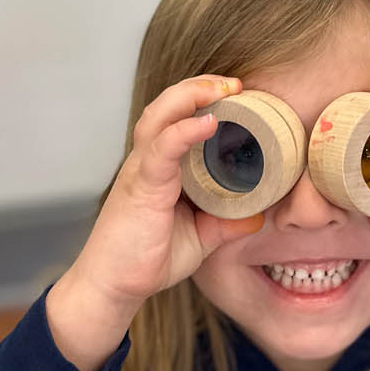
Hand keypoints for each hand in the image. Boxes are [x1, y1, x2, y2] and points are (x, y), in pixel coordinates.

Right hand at [64, 74, 263, 318]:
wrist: (112, 287)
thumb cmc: (146, 259)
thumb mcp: (199, 239)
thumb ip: (225, 224)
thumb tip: (257, 215)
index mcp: (162, 167)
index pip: (180, 118)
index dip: (205, 99)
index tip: (239, 93)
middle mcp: (149, 161)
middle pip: (168, 106)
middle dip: (201, 86)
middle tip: (236, 83)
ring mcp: (142, 171)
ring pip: (160, 116)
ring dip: (190, 95)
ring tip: (223, 88)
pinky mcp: (140, 187)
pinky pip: (161, 149)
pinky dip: (183, 132)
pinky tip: (208, 122)